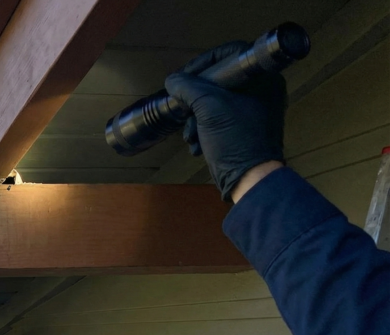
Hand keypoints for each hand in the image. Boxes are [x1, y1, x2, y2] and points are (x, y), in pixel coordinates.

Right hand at [165, 42, 287, 199]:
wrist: (249, 178)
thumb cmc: (234, 138)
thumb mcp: (208, 107)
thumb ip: (188, 87)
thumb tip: (172, 80)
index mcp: (264, 78)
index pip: (230, 53)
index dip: (203, 62)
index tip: (183, 77)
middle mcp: (264, 89)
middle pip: (220, 79)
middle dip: (196, 97)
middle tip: (183, 108)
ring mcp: (256, 109)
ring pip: (217, 100)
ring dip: (197, 116)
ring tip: (189, 134)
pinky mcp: (247, 127)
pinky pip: (221, 117)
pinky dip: (205, 127)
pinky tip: (196, 143)